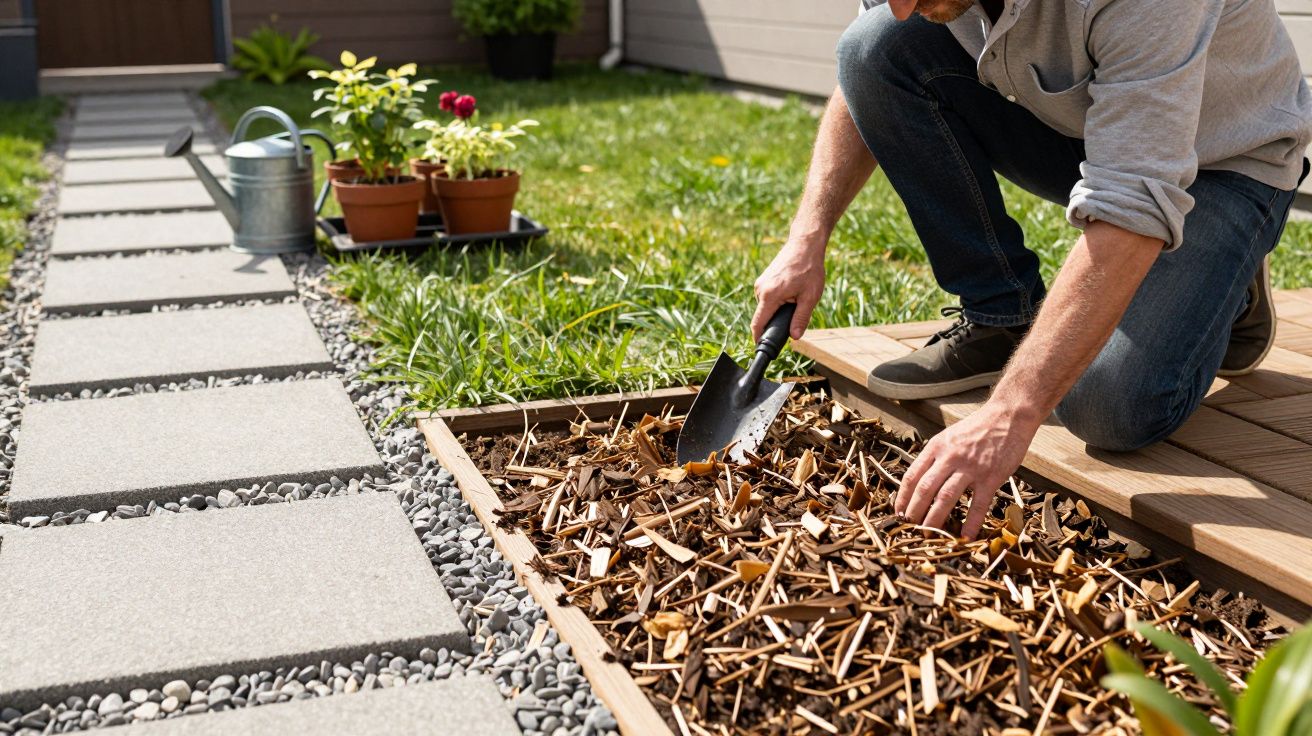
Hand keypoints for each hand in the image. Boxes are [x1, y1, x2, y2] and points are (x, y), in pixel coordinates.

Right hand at [752, 237, 825, 340]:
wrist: (805, 244)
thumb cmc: (809, 269)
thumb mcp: (810, 297)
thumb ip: (801, 318)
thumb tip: (795, 337)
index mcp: (769, 295)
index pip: (758, 324)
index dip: (759, 338)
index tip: (763, 348)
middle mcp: (760, 289)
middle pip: (763, 316)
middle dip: (776, 320)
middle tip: (796, 312)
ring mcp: (760, 283)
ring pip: (766, 307)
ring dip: (778, 309)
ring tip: (796, 296)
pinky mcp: (763, 280)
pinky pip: (767, 298)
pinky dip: (777, 300)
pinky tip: (791, 290)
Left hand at [894, 401, 1039, 538]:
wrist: (1008, 416)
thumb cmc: (978, 428)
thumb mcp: (949, 437)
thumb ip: (935, 457)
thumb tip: (920, 482)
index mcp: (936, 447)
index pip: (912, 476)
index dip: (902, 497)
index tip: (898, 512)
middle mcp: (949, 457)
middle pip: (924, 489)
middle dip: (913, 512)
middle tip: (909, 528)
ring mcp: (970, 467)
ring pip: (945, 497)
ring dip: (934, 519)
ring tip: (929, 534)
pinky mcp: (991, 476)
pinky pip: (978, 504)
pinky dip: (970, 523)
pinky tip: (965, 537)